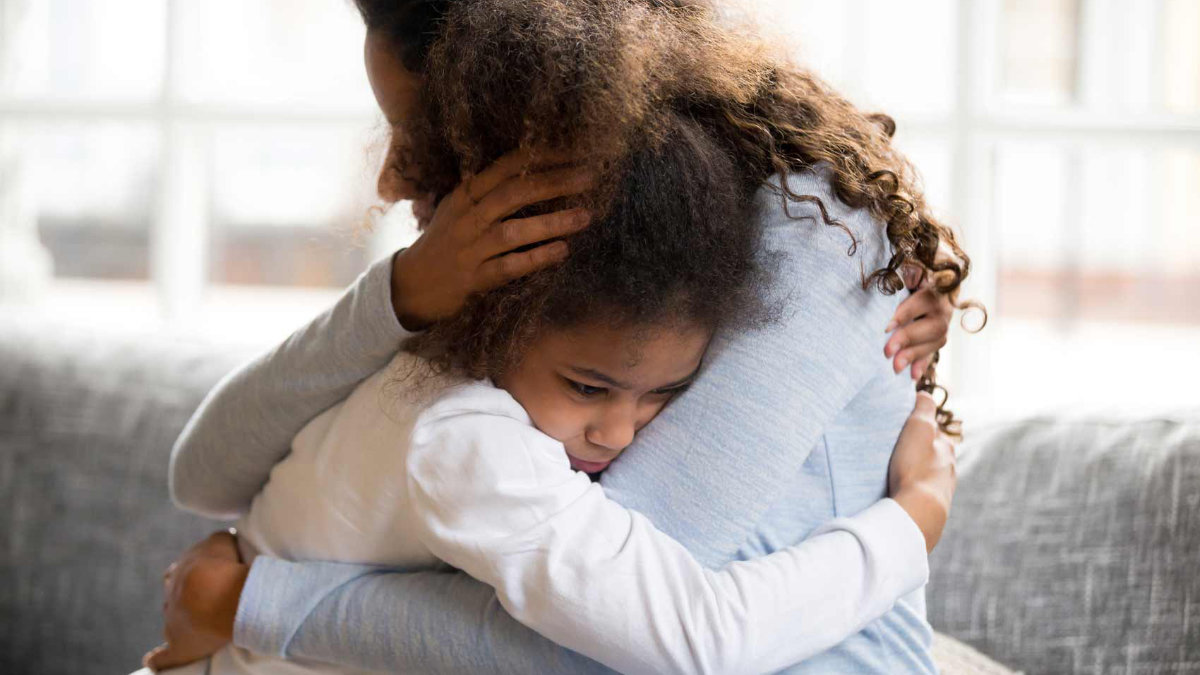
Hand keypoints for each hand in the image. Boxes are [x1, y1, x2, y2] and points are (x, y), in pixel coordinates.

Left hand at [143, 531, 248, 671]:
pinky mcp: (179, 646)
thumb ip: (218, 542)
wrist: (212, 593)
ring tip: (194, 627)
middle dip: (182, 597)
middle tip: (198, 601)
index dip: (190, 575)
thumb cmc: (221, 567)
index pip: (179, 572)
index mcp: (182, 570)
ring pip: (170, 620)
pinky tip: (153, 661)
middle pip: (173, 596)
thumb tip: (222, 540)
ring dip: (178, 622)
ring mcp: (173, 621)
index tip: (199, 579)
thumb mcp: (221, 543)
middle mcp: (173, 595)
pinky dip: (159, 660)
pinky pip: (164, 657)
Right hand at [390, 148, 594, 329]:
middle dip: (555, 182)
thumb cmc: (444, 243)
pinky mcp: (473, 279)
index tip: (575, 151)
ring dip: (553, 222)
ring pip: (513, 230)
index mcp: (465, 195)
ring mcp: (469, 249)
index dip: (543, 156)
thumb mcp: (459, 209)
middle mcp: (467, 218)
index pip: (507, 166)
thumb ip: (489, 192)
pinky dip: (537, 258)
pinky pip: (509, 266)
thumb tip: (536, 171)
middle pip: (515, 193)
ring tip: (586, 215)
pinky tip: (562, 251)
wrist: (411, 286)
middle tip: (590, 178)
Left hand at [885, 265, 954, 379]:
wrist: (932, 280)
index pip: (922, 302)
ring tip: (894, 367)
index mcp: (935, 288)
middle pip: (933, 326)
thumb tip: (906, 276)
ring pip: (936, 342)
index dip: (905, 314)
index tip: (886, 327)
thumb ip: (908, 274)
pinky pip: (934, 352)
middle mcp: (944, 307)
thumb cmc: (911, 275)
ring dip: (914, 356)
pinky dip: (922, 364)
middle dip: (908, 339)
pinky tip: (912, 376)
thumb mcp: (909, 270)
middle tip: (886, 351)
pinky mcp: (940, 337)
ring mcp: (945, 323)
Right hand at [887, 392, 956, 552]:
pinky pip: (922, 496)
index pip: (934, 433)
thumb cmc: (916, 468)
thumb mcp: (918, 428)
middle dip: (917, 454)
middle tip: (896, 454)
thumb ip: (923, 409)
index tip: (902, 430)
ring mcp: (943, 492)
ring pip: (928, 477)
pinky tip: (901, 494)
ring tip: (896, 475)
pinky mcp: (933, 511)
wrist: (918, 513)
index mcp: (947, 449)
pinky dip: (913, 492)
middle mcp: (949, 470)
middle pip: (932, 456)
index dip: (918, 429)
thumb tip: (925, 394)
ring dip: (915, 474)